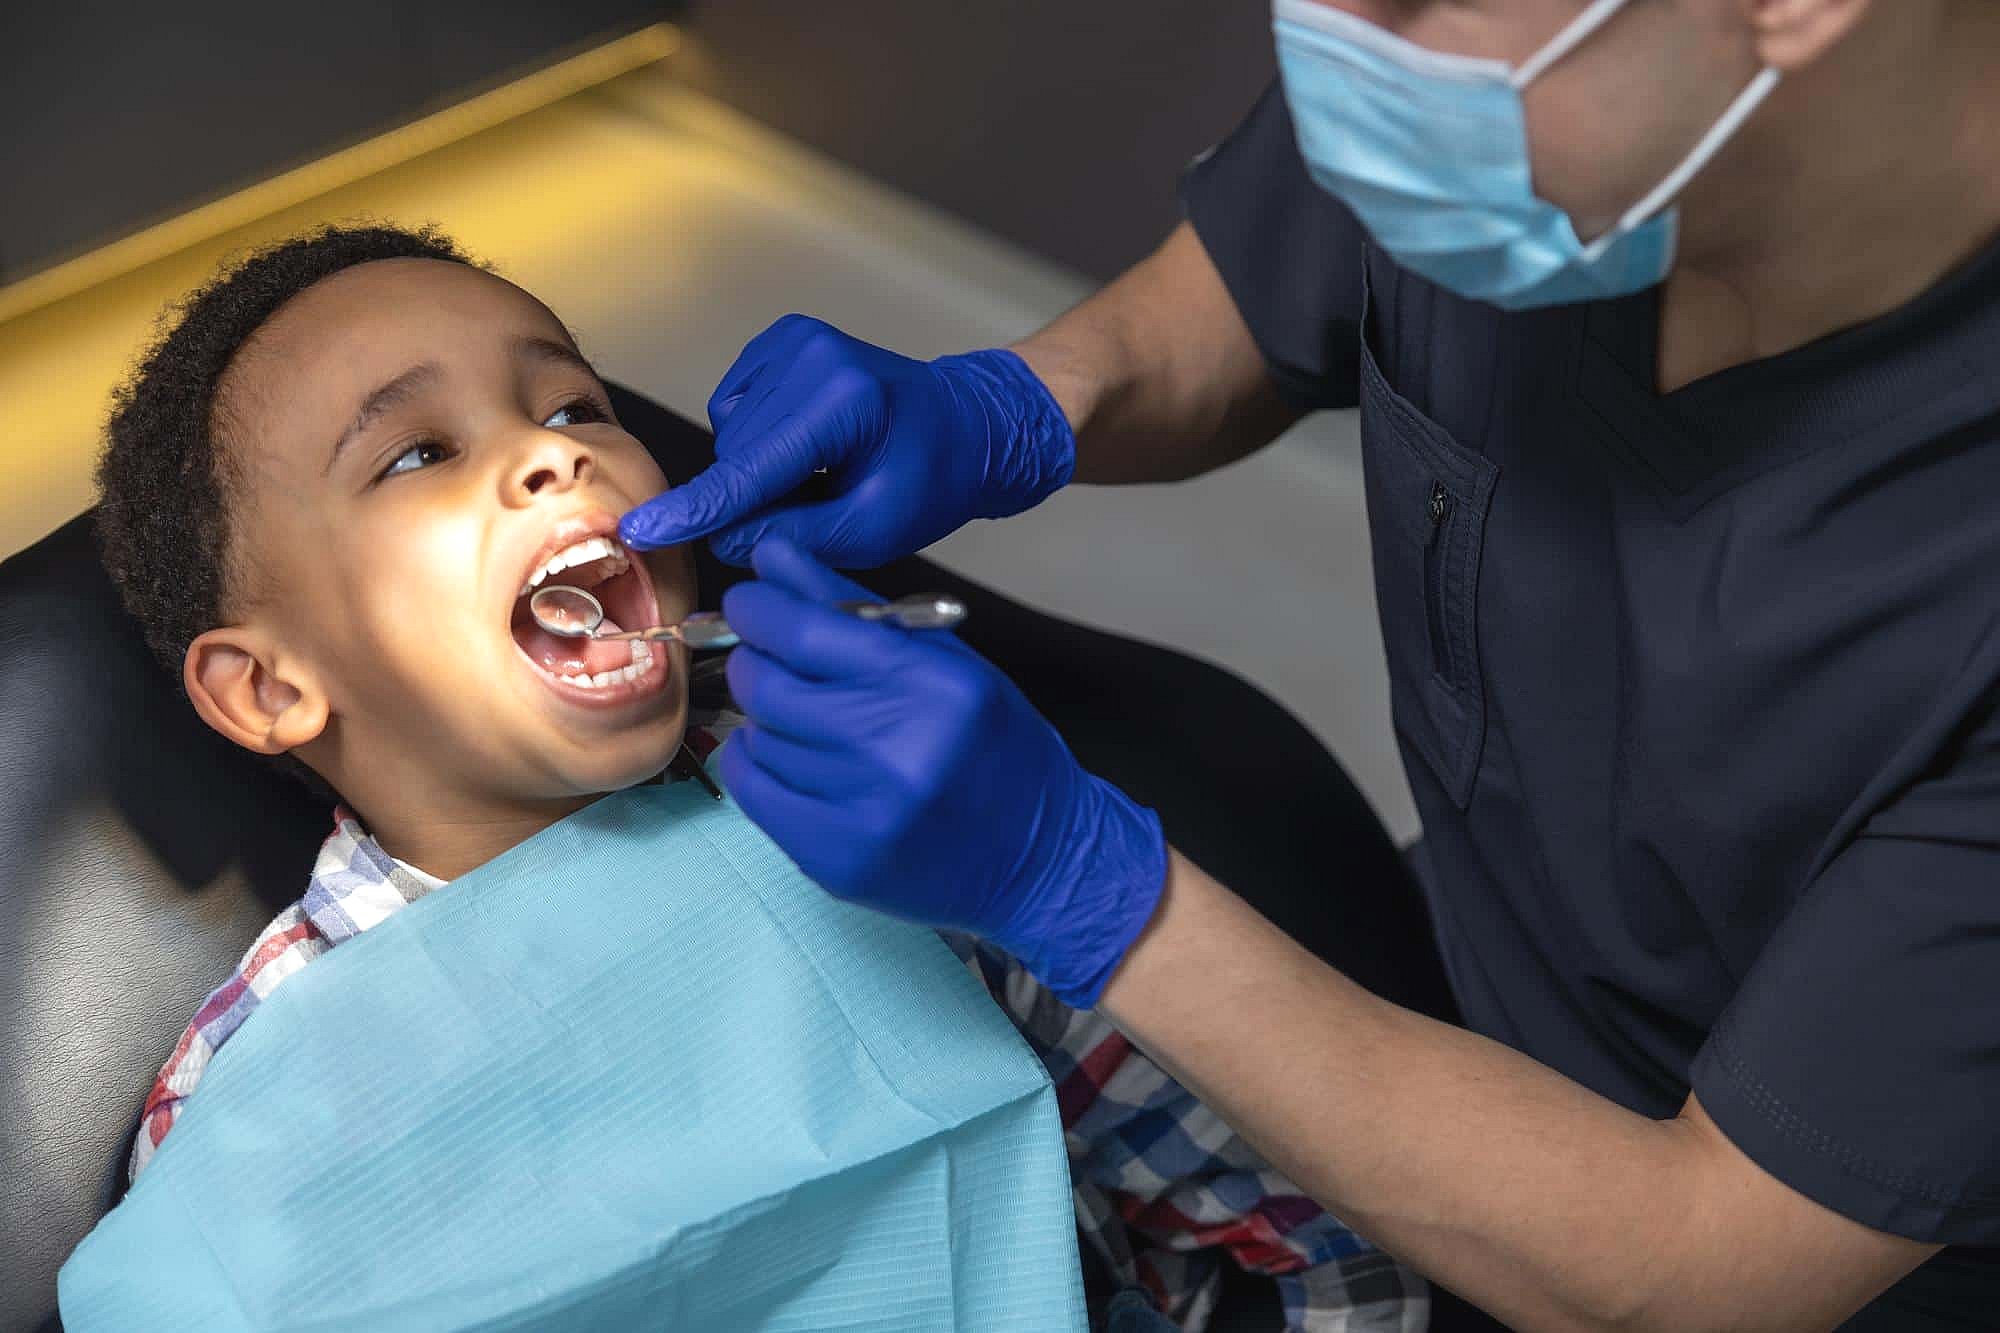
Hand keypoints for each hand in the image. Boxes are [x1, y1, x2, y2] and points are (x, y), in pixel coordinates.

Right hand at [619, 316, 1074, 566]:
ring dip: (761, 468)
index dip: (695, 509)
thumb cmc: (935, 476)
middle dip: (756, 495)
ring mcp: (795, 339)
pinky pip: (738, 408)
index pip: (751, 468)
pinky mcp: (784, 339)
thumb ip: (793, 536)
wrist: (969, 422)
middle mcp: (813, 355)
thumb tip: (722, 537)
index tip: (642, 531)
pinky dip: (762, 439)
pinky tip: (809, 446)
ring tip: (824, 473)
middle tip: (818, 507)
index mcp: (844, 399)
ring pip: (732, 433)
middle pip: (736, 453)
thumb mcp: (874, 529)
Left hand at [716, 537, 1166, 1007]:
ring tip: (810, 719)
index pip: (803, 630)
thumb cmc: (993, 746)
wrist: (1038, 856)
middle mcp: (897, 750)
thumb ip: (854, 605)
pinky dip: (757, 762)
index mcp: (932, 686)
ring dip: (767, 716)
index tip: (752, 602)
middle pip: (767, 684)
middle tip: (772, 658)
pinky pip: (752, 790)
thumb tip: (770, 555)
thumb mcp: (945, 659)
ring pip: (758, 735)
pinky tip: (794, 758)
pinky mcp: (835, 859)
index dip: (757, 607)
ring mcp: (863, 812)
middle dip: (756, 659)